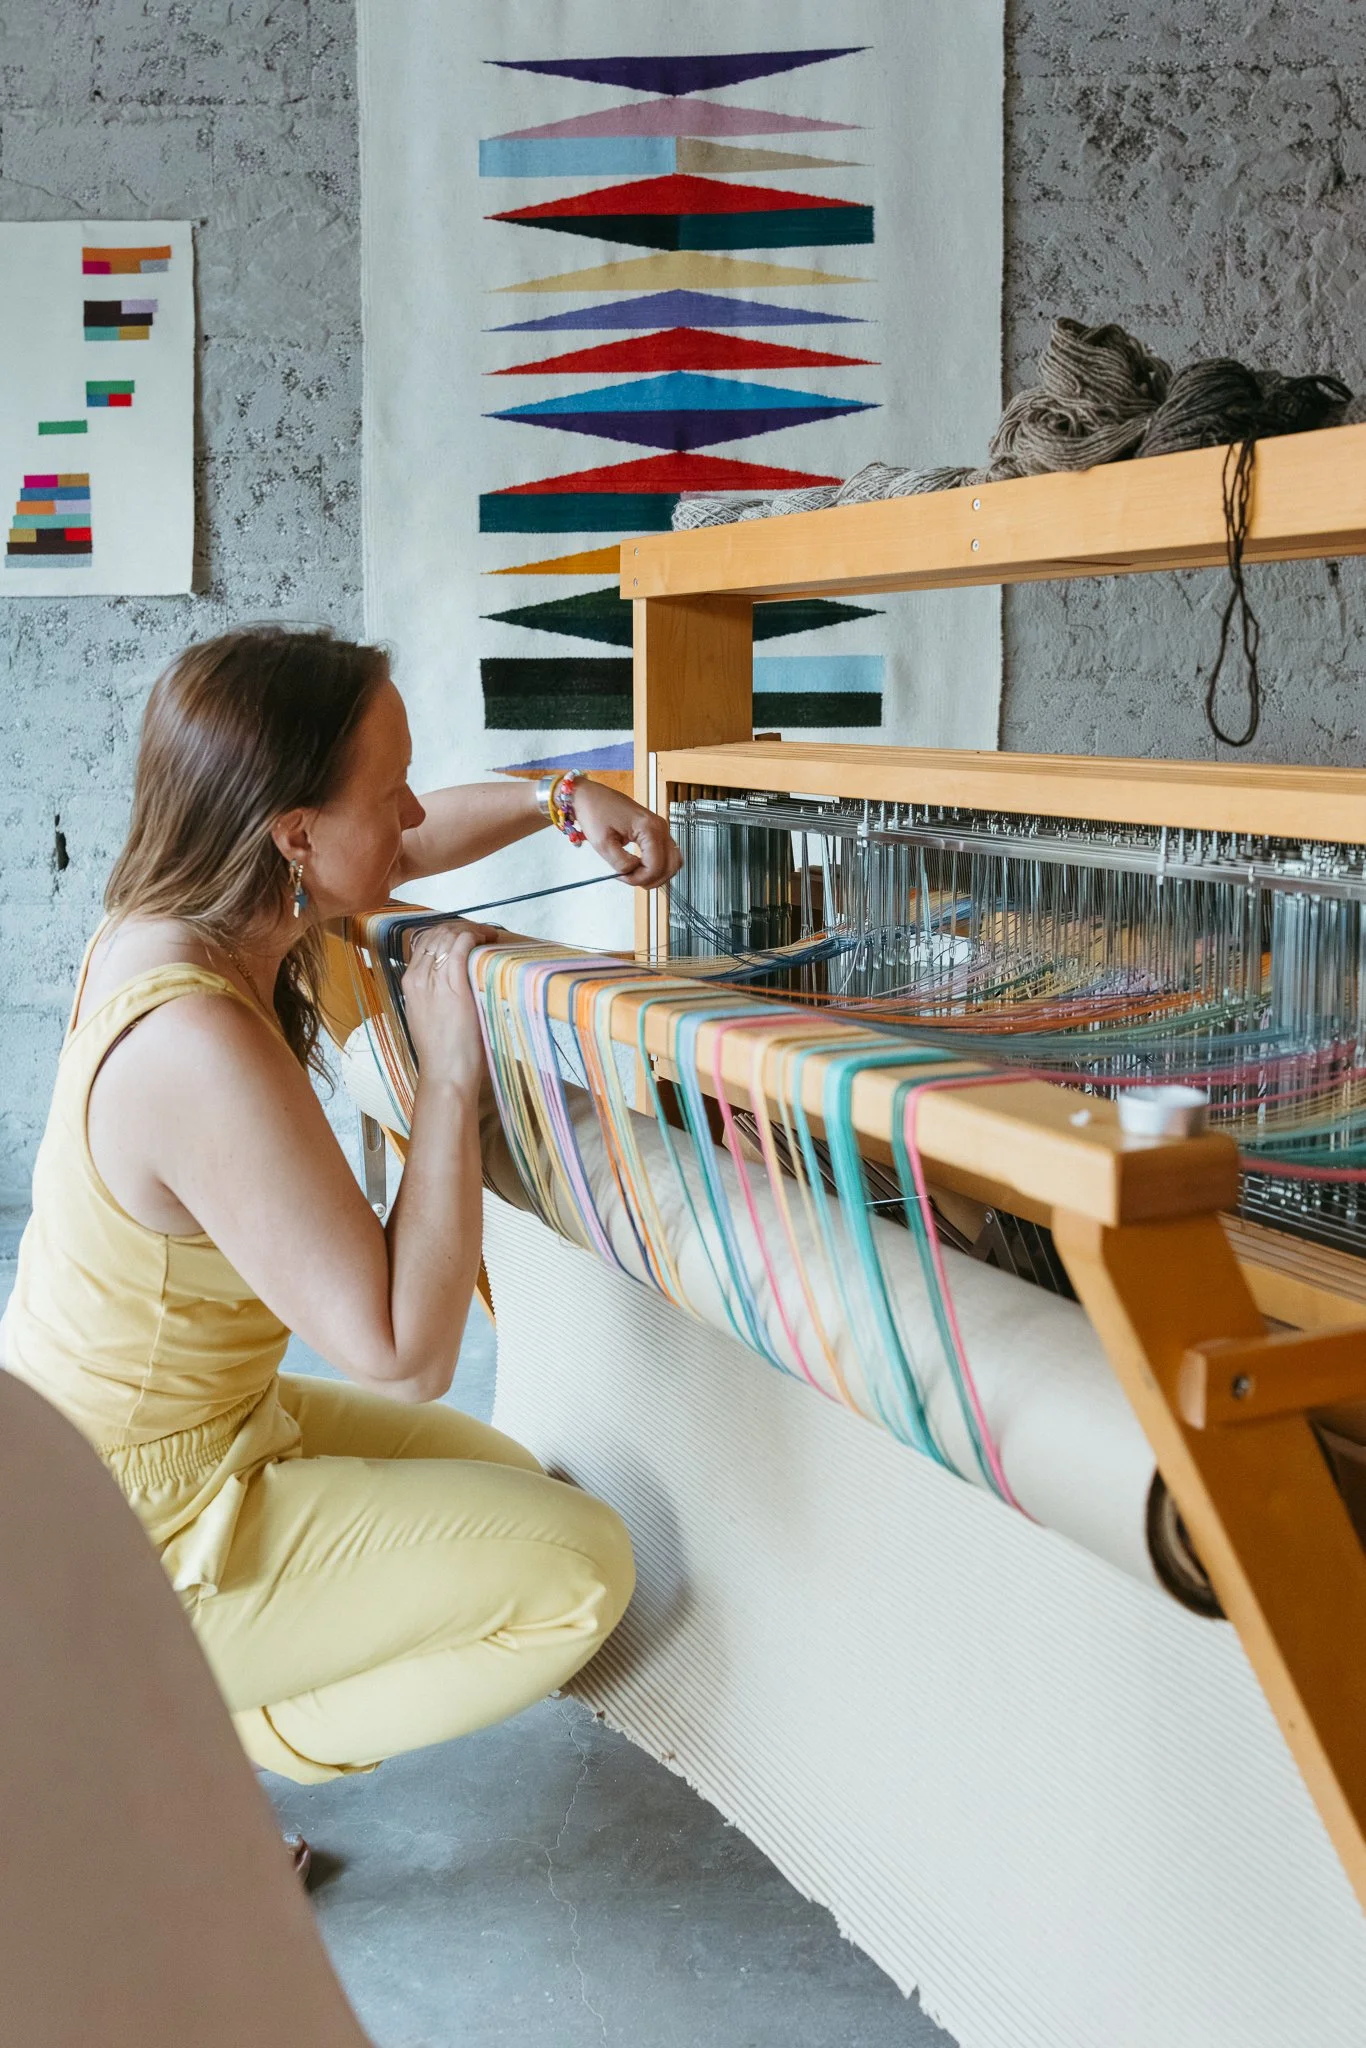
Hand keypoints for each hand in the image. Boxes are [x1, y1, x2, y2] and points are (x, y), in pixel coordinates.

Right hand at [401, 920, 498, 1094]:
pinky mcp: (453, 986)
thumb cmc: (442, 1050)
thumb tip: (454, 977)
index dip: (448, 932)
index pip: (426, 941)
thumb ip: (434, 993)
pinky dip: (475, 936)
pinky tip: (487, 940)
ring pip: (449, 936)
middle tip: (482, 933)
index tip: (467, 935)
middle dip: (461, 927)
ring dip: (471, 930)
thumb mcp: (428, 1014)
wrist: (445, 1072)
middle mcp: (418, 977)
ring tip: (488, 935)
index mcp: (409, 982)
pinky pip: (461, 946)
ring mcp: (434, 980)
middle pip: (437, 934)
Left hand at [571, 780, 682, 888]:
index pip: (656, 866)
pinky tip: (641, 867)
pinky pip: (666, 855)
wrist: (591, 796)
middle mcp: (659, 827)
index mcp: (649, 828)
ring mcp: (660, 828)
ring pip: (672, 862)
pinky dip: (658, 866)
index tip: (624, 877)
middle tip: (630, 878)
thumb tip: (633, 873)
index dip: (641, 878)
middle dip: (651, 879)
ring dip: (657, 874)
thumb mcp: (603, 843)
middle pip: (670, 866)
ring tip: (636, 875)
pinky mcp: (656, 831)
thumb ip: (621, 863)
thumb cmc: (595, 811)